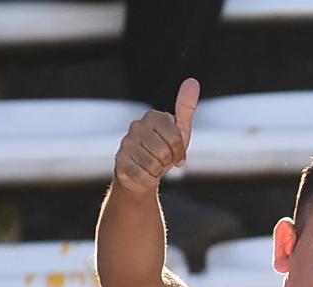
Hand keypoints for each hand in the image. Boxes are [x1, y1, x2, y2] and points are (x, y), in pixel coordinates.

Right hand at [113, 77, 198, 194]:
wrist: (143, 174)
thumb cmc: (164, 150)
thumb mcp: (180, 131)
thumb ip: (186, 108)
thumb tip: (192, 81)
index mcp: (153, 117)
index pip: (176, 137)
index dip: (180, 151)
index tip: (177, 154)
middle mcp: (136, 126)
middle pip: (164, 151)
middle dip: (168, 162)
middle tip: (163, 161)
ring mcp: (126, 143)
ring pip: (153, 164)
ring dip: (158, 171)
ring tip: (153, 166)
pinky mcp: (119, 161)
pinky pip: (143, 175)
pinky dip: (148, 179)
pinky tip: (143, 173)